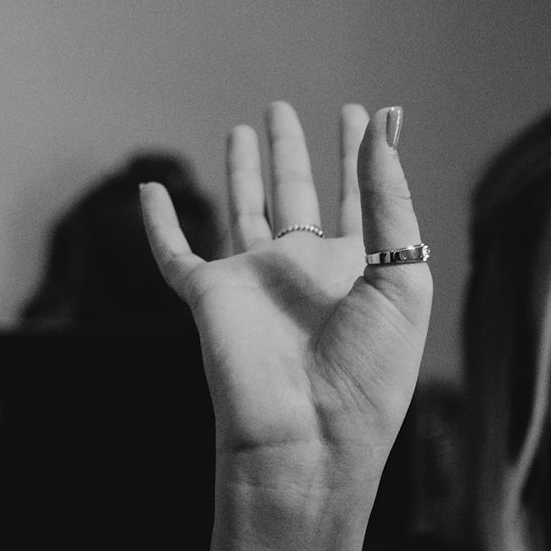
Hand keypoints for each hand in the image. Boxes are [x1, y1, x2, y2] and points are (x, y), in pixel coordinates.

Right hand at [140, 101, 431, 550]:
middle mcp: (306, 272)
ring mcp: (256, 283)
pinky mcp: (210, 297)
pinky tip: (150, 190)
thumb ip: (390, 197)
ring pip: (244, 211)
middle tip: (285, 110)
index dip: (361, 156)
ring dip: (243, 172)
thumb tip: (387, 121)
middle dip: (294, 153)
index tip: (367, 113)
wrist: (309, 440)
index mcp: (359, 271)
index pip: (359, 199)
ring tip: (245, 128)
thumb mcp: (401, 277)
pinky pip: (176, 254)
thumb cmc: (368, 374)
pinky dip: (159, 224)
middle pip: (298, 195)